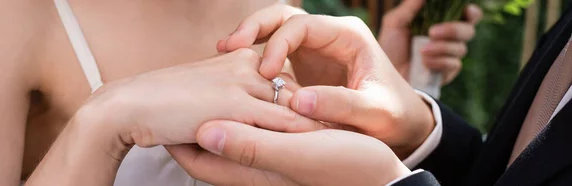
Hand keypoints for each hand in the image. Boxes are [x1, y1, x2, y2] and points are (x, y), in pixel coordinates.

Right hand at [81, 49, 324, 147]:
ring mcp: (243, 82)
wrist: (130, 104)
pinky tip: (322, 147)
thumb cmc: (162, 102)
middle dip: (318, 110)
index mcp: (240, 59)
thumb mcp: (204, 93)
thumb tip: (242, 115)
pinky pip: (282, 120)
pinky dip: (304, 133)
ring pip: (295, 102)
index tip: (324, 119)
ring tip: (346, 143)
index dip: (302, 100)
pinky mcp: (237, 104)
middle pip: (295, 88)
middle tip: (347, 133)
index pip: (282, 77)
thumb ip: (229, 99)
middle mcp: (247, 65)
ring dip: (318, 122)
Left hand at [167, 120, 410, 185]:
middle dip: (192, 127)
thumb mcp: (297, 154)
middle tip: (180, 100)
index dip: (177, 139)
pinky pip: (256, 134)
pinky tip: (252, 96)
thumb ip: (251, 145)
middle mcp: (258, 170)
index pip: (199, 161)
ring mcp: (273, 161)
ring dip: (220, 118)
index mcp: (254, 171)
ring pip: (233, 140)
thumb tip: (203, 132)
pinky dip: (247, 116)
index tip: (165, 115)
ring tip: (209, 93)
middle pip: (210, 151)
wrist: (383, 180)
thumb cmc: (347, 168)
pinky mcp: (289, 152)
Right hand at [217, 5, 433, 157]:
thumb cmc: (393, 115)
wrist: (401, 123)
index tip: (265, 72)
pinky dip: (256, 55)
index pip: (303, 25)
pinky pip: (275, 50)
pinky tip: (237, 69)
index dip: (278, 43)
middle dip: (255, 27)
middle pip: (284, 16)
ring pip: (276, 29)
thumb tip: (296, 101)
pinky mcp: (306, 63)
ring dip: (251, 36)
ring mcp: (316, 47)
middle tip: (229, 46)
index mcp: (348, 36)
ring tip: (224, 50)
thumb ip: (339, 105)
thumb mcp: (373, 113)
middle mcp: (330, 35)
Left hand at [379, 0, 482, 84]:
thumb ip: (411, 6)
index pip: (467, 15)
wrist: (385, 75)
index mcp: (440, 22)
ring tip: (421, 51)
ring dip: (440, 48)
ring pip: (461, 48)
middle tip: (431, 32)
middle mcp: (449, 38)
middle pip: (469, 30)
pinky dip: (438, 62)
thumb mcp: (395, 22)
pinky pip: (453, 64)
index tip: (466, 10)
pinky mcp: (447, 72)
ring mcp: (449, 55)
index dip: (471, 11)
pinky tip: (424, 63)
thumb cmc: (389, 47)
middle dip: (453, 29)